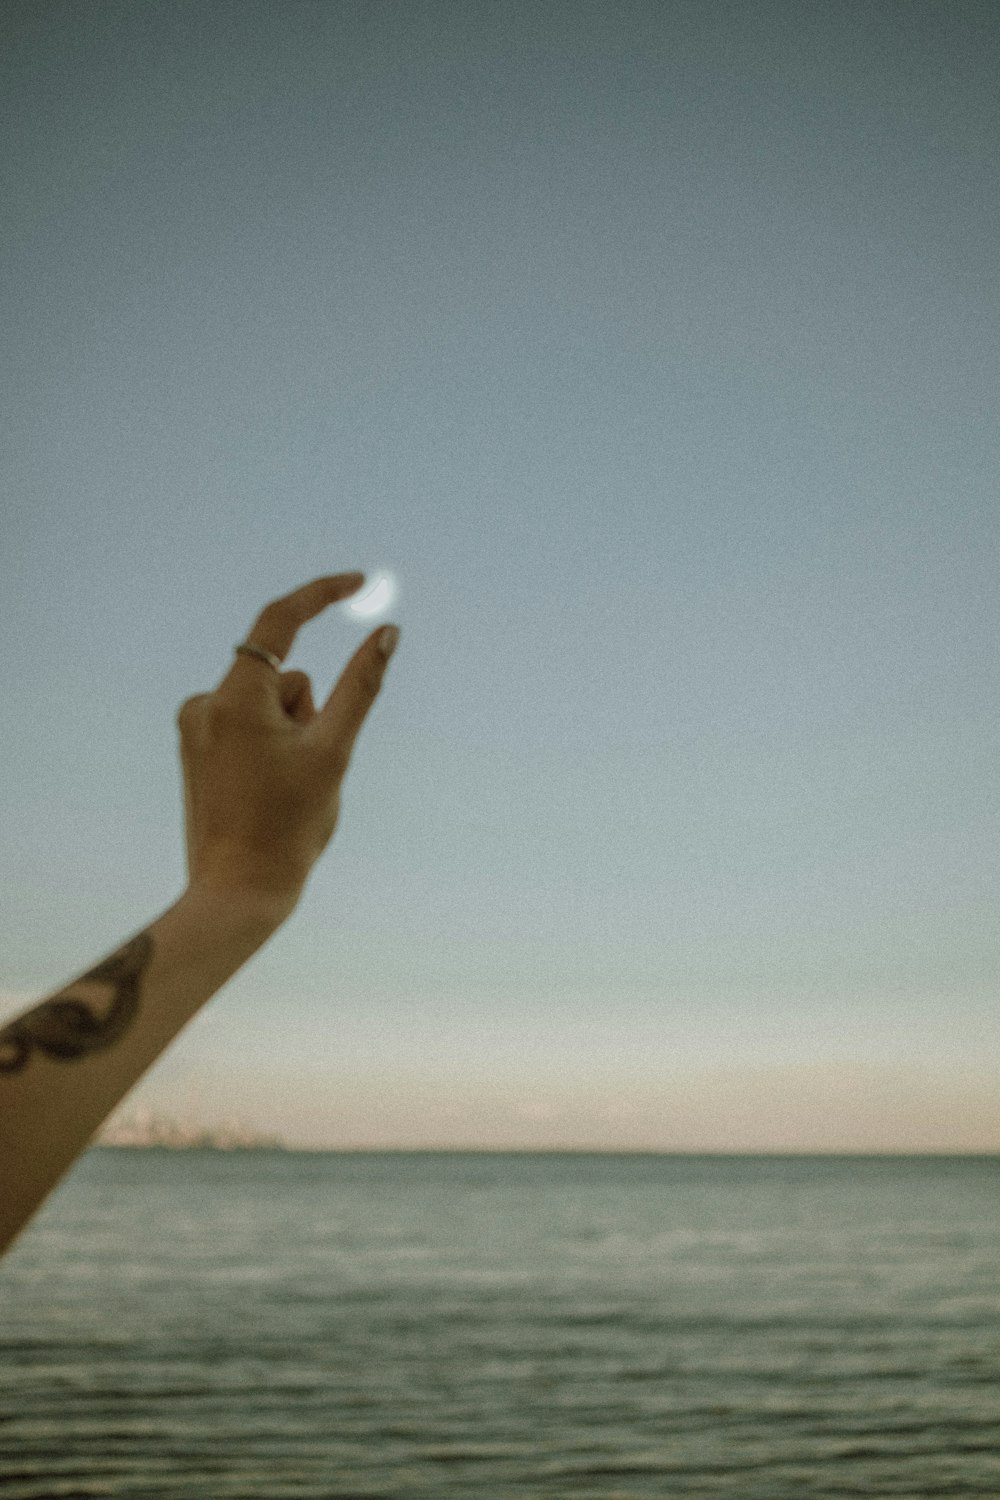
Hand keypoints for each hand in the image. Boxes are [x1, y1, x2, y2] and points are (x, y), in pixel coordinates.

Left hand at [176, 574, 399, 921]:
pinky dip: (272, 747)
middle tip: (309, 771)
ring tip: (286, 790)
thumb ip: (361, 686)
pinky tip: (266, 793)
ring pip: (272, 707)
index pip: (279, 621)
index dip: (321, 594)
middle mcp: (205, 704)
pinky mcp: (197, 749)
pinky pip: (251, 727)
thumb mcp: (334, 751)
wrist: (238, 892)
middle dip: (311, 712)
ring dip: (293, 735)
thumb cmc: (288, 827)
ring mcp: (197, 729)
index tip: (359, 583)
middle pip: (286, 680)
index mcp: (234, 698)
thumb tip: (387, 632)